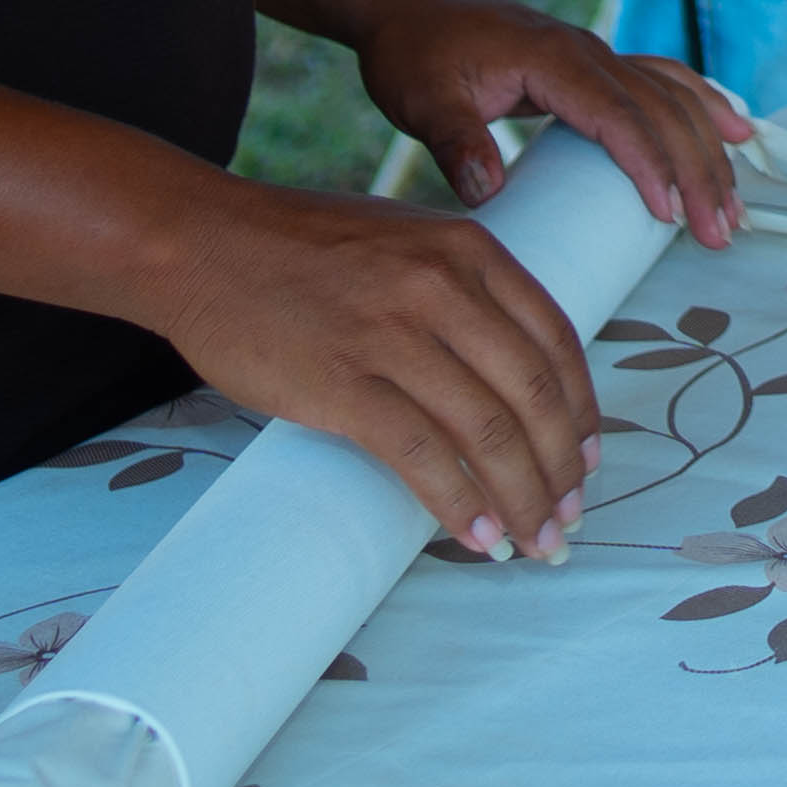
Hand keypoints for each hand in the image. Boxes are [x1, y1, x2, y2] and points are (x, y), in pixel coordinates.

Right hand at [131, 174, 618, 563]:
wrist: (200, 245)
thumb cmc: (298, 250)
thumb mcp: (404, 242)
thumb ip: (460, 290)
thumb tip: (506, 372)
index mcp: (469, 250)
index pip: (555, 342)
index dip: (580, 413)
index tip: (586, 464)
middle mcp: (444, 286)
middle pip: (533, 394)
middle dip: (561, 471)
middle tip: (566, 522)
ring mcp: (394, 333)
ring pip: (489, 431)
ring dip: (522, 500)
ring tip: (533, 544)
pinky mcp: (343, 382)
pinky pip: (423, 455)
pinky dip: (460, 505)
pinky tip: (478, 538)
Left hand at [343, 0, 753, 247]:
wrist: (409, 2)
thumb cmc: (415, 49)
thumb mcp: (423, 98)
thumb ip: (455, 141)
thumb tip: (486, 192)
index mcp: (554, 58)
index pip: (620, 115)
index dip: (650, 164)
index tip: (671, 214)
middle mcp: (588, 52)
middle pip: (663, 110)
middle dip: (699, 170)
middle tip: (721, 230)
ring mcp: (596, 55)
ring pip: (674, 97)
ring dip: (710, 147)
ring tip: (736, 201)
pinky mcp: (593, 66)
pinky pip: (664, 83)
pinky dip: (702, 106)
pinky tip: (731, 129)